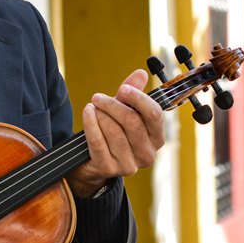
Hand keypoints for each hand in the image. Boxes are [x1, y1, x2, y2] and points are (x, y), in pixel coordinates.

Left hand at [67, 68, 164, 197]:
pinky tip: (87, 112)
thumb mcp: (124, 111)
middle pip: (132, 121)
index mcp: (156, 138)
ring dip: (100, 115)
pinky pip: (98, 142)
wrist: (93, 161)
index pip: (154, 114)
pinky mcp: (109, 169)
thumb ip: (132, 93)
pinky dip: (90, 124)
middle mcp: (147, 154)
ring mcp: (129, 165)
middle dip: (113, 105)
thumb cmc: (113, 131)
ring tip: (92, 107)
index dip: (138, 98)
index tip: (123, 89)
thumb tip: (140, 73)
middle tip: (98, 97)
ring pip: (114, 131)